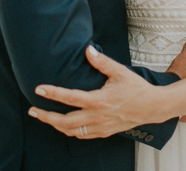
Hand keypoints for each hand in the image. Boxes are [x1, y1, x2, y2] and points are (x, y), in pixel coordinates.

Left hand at [28, 45, 157, 138]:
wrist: (152, 107)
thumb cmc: (137, 88)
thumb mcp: (120, 72)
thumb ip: (102, 62)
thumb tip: (88, 50)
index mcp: (100, 100)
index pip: (70, 98)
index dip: (52, 93)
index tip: (39, 89)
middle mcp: (97, 116)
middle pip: (65, 121)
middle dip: (46, 116)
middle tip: (33, 110)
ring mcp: (100, 127)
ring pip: (72, 131)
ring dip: (55, 125)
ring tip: (43, 117)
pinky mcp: (104, 132)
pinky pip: (82, 136)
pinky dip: (70, 132)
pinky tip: (64, 126)